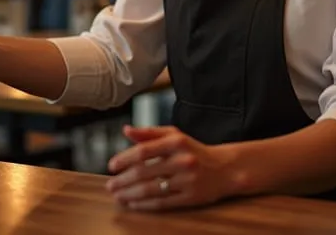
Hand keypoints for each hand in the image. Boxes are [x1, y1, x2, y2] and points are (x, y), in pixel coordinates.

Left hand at [106, 126, 239, 210]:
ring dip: (130, 194)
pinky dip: (145, 204)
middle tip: (110, 185)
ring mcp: (187, 180)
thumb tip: (126, 130)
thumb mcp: (175, 135)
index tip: (111, 165)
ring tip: (118, 195)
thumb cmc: (194, 150)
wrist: (225, 169)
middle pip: (145, 172)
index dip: (125, 158)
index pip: (144, 150)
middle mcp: (182, 160)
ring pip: (151, 189)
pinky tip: (133, 204)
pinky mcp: (191, 198)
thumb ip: (150, 133)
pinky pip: (163, 203)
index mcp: (176, 142)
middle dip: (123, 180)